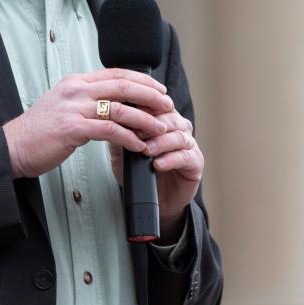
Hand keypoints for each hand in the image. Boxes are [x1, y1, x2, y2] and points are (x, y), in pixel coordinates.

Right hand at [2, 68, 173, 178]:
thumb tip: (115, 105)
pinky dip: (129, 138)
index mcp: (75, 82)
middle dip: (150, 95)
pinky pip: (109, 131)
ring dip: (145, 119)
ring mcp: (73, 108)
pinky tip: (139, 145)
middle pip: (122, 85)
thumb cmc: (39, 132)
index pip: (116, 73)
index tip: (159, 89)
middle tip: (168, 105)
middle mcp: (76, 90)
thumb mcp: (64, 106)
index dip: (141, 80)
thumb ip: (87, 101)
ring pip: (120, 108)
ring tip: (160, 128)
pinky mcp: (72, 128)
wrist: (12, 147)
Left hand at [109, 106, 203, 240]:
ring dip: (161, 142)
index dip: (144, 108)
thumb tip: (108, 118)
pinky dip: (170, 159)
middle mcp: (179, 127)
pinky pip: (185, 156)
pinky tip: (158, 164)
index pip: (157, 105)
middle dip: (152, 124)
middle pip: (170, 118)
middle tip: (136, 132)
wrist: (155, 199)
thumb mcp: (123, 151)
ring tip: (146, 151)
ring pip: (179, 136)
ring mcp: (189, 144)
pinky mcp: (196, 162)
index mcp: (164, 119)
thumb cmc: (140, 171)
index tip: (128, 113)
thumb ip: (119, 134)